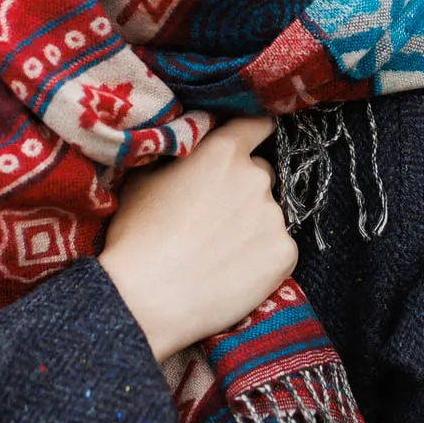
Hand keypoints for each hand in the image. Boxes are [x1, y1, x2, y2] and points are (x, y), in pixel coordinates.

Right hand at [98, 117, 296, 362]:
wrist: (149, 298)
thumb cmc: (138, 234)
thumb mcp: (145, 177)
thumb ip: (177, 154)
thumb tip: (184, 147)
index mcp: (222, 151)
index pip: (256, 124)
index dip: (252, 132)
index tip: (249, 139)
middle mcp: (255, 177)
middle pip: (260, 173)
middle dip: (242, 186)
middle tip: (215, 213)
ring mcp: (274, 217)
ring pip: (267, 213)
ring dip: (251, 223)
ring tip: (219, 250)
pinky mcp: (285, 255)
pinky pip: (277, 247)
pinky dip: (261, 256)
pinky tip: (232, 271)